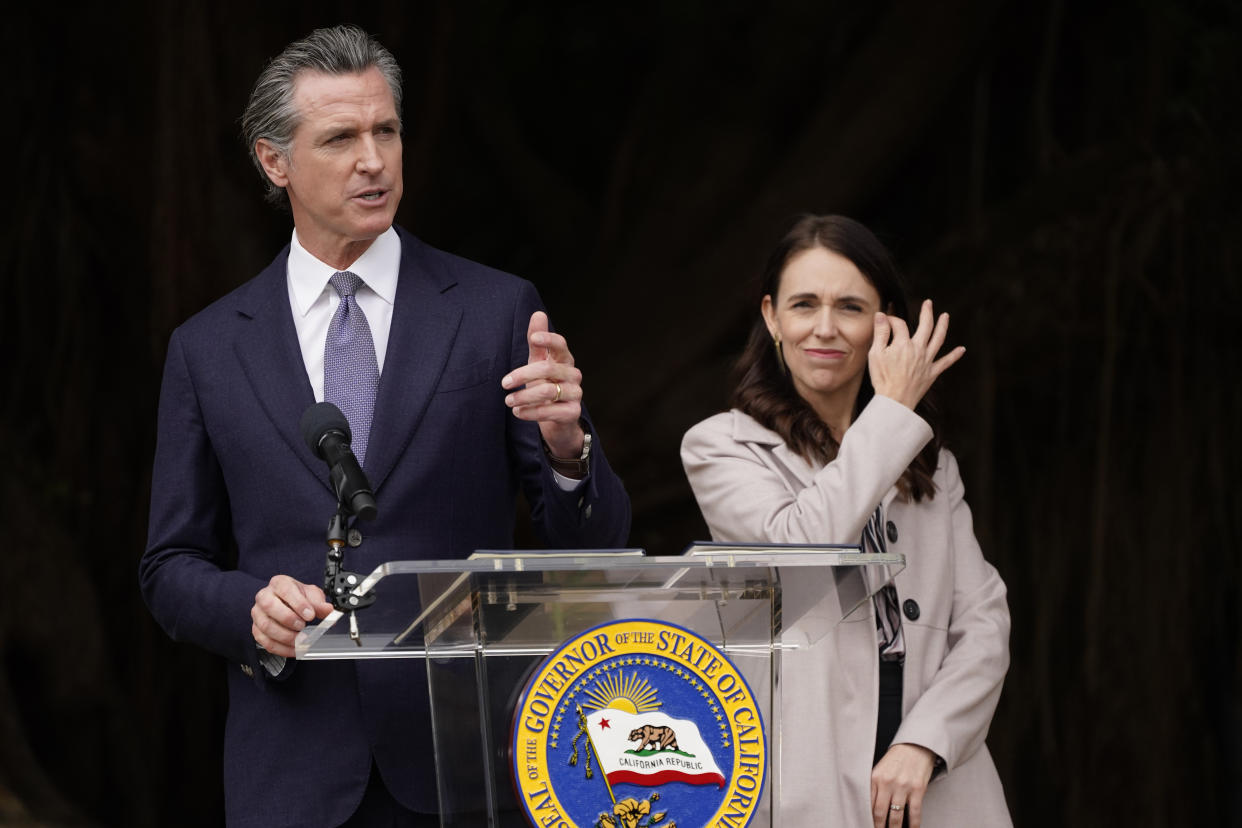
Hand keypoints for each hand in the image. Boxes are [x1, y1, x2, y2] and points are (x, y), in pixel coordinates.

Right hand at [251, 575, 333, 657]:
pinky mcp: (257, 630)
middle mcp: (264, 597)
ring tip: (301, 640)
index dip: (298, 603)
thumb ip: (320, 603)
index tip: (310, 615)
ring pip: (266, 626)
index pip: (285, 589)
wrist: (288, 604)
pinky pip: (266, 642)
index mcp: (279, 584)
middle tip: (303, 627)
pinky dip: (282, 648)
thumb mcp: (312, 595)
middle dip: (288, 619)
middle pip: (269, 606)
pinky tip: (295, 649)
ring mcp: (258, 614)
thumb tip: (328, 610)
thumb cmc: (298, 597)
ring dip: (285, 636)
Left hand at [501, 311, 585, 457]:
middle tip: (504, 383)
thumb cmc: (546, 385)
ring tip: (508, 401)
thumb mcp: (538, 363)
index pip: (560, 344)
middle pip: (547, 369)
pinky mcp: (572, 412)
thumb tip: (538, 313)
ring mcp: (575, 393)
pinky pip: (549, 411)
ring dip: (523, 396)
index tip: (533, 337)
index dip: (548, 338)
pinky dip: (529, 412)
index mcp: (564, 359)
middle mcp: (573, 374)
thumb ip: (537, 343)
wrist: (558, 419)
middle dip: (522, 375)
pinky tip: (517, 412)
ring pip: (547, 391)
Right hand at [868, 299, 964, 409]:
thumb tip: (881, 315)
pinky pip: (946, 362)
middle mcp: (918, 349)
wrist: (894, 401)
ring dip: (943, 326)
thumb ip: (880, 333)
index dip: (892, 320)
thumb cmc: (882, 378)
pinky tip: (962, 349)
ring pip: (938, 339)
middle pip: (925, 326)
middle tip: (928, 303)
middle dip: (927, 312)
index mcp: (903, 344)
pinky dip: (954, 355)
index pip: (900, 325)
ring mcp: (927, 361)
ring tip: (946, 316)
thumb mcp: (875, 354)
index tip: (885, 320)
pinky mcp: (932, 373)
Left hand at [871, 743, 936, 827]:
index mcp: (875, 777)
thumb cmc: (897, 759)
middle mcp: (888, 782)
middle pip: (880, 813)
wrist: (916, 746)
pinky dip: (913, 824)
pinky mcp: (918, 789)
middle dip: (878, 827)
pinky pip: (914, 812)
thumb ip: (874, 786)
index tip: (866, 824)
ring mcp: (903, 786)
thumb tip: (869, 807)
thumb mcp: (880, 769)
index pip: (868, 803)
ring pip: (896, 816)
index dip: (867, 818)